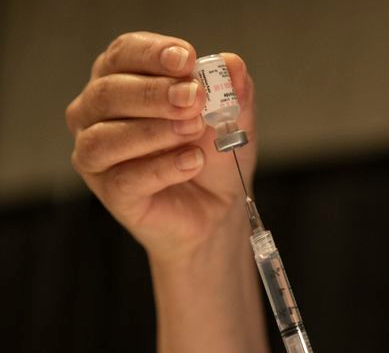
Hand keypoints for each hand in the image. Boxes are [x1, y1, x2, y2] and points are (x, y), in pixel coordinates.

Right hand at [66, 32, 256, 262]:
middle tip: (195, 99)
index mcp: (122, 78)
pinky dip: (162, 168)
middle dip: (155, 93)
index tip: (186, 59)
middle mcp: (98, 113)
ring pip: (105, 138)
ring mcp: (97, 154)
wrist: (220, 204)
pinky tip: (192, 161)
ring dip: (154, 131)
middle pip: (108, 92)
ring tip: (194, 130)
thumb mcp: (232, 115)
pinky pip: (125, 178)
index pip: (123, 54)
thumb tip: (232, 64)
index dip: (152, 54)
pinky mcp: (111, 192)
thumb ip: (231, 89)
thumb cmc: (212, 152)